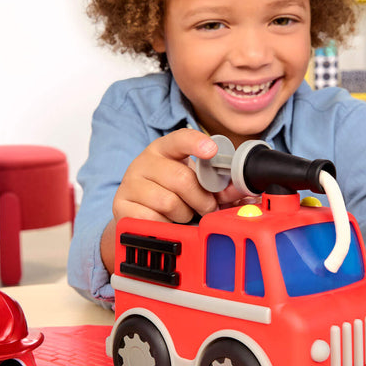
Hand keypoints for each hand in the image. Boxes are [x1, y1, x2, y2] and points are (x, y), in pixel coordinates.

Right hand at [100, 129, 222, 271]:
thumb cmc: (171, 192)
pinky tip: (166, 221)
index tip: (211, 150)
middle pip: (181, 179)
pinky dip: (166, 225)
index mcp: (164, 149)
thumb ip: (217, 185)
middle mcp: (144, 162)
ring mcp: (130, 183)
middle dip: (202, 198)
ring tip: (183, 213)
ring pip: (169, 202)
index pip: (180, 139)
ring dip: (184, 214)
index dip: (196, 143)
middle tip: (207, 207)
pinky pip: (154, 220)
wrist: (136, 210)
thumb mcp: (193, 182)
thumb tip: (243, 193)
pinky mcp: (122, 206)